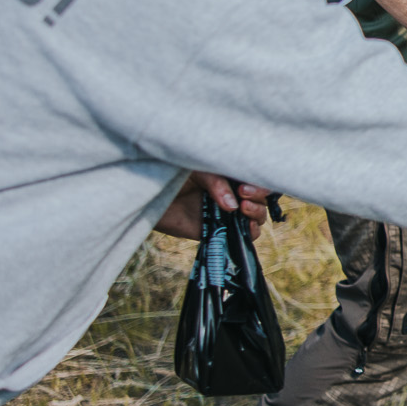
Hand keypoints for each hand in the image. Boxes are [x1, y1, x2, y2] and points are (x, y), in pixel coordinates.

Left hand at [155, 173, 275, 239]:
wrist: (146, 195)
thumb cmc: (171, 175)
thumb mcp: (196, 170)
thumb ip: (215, 183)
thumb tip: (232, 205)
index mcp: (230, 175)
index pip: (256, 178)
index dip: (258, 184)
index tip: (244, 186)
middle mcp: (232, 193)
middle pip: (260, 198)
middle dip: (257, 197)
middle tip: (243, 194)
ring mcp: (226, 213)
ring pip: (257, 216)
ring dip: (257, 213)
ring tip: (243, 209)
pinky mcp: (217, 230)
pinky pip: (242, 234)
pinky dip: (251, 232)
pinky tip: (247, 226)